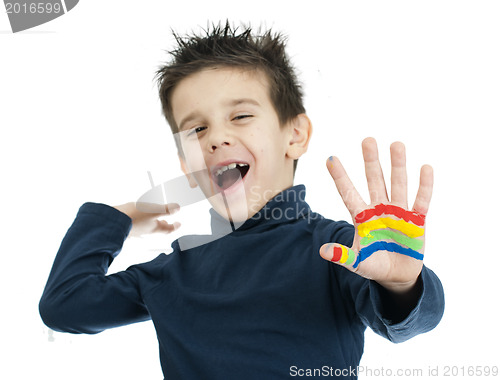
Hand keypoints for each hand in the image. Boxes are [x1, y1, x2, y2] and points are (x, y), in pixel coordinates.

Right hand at [113, 202, 180, 237]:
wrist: (112, 222)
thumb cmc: (134, 217)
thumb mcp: (154, 210)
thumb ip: (166, 209)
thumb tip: (177, 208)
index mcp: (155, 229)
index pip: (168, 229)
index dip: (175, 226)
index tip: (179, 223)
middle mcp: (146, 231)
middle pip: (158, 228)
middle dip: (164, 224)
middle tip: (168, 221)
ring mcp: (137, 229)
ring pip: (148, 225)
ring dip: (153, 220)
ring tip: (154, 214)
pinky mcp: (128, 226)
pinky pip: (139, 223)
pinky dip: (142, 219)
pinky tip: (139, 213)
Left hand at [320, 137, 432, 293]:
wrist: (396, 276)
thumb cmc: (373, 264)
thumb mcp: (356, 262)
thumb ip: (342, 255)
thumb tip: (323, 251)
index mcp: (361, 217)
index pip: (348, 193)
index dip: (340, 177)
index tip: (330, 158)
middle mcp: (379, 209)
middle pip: (374, 181)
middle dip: (371, 161)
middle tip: (367, 140)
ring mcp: (398, 212)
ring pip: (397, 184)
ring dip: (397, 166)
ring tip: (396, 144)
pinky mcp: (416, 221)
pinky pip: (421, 200)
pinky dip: (424, 186)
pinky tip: (425, 168)